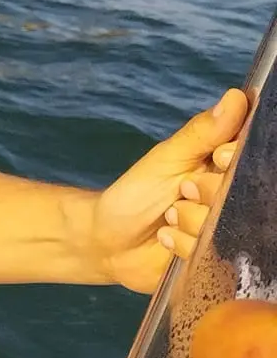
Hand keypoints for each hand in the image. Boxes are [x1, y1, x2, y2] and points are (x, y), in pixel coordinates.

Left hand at [86, 90, 243, 290]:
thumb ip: (201, 133)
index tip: (218, 157)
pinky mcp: (219, 260)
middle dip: (205, 191)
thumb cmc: (136, 194)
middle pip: (242, 191)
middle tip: (181, 192)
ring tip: (169, 218)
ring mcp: (228, 232)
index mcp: (226, 170)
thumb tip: (236, 96)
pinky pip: (213, 251)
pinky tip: (167, 240)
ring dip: (189, 220)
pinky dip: (183, 245)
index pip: (250, 156)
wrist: (108, 240)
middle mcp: (234, 200)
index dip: (235, 158)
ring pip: (226, 223)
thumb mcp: (166, 158)